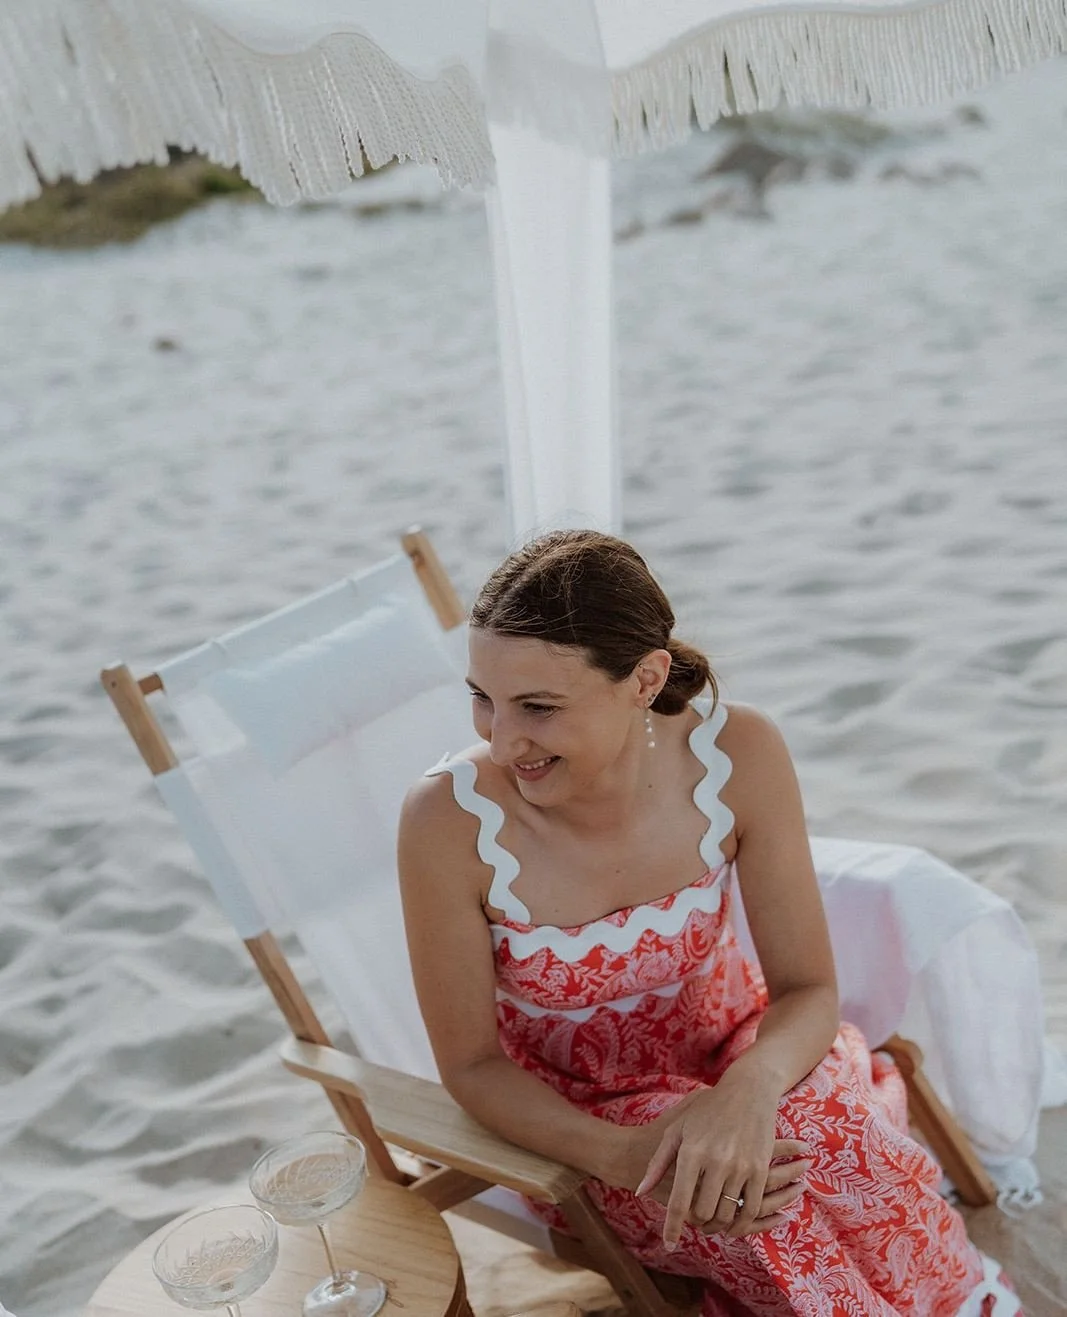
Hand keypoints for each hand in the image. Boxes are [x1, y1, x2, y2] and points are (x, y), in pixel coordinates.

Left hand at [634, 1076, 806, 1247]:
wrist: (747, 1092)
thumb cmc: (707, 1110)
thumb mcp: (677, 1129)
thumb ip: (658, 1163)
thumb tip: (640, 1192)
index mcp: (691, 1151)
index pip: (679, 1201)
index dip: (672, 1227)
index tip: (669, 1243)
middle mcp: (716, 1161)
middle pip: (703, 1213)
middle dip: (697, 1224)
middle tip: (694, 1224)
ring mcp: (740, 1165)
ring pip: (727, 1214)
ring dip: (718, 1224)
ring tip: (711, 1222)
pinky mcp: (760, 1168)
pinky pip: (752, 1208)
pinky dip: (742, 1221)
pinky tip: (734, 1222)